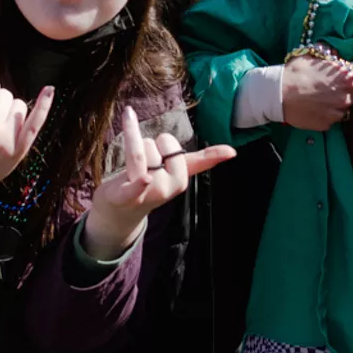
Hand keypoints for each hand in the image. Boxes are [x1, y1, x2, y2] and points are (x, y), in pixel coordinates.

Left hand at [85, 106, 234, 259]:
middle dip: (146, 147)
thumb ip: (203, 160)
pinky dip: (141, 182)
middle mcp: (168, 187)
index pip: (174, 145)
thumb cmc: (149, 183)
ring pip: (140, 150)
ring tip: (128, 169)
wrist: (120, 209)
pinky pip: (137, 183)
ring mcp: (149, 192)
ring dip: (129, 151)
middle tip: (143, 166)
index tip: (170, 154)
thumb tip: (233, 152)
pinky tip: (146, 179)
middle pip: (155, 143)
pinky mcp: (127, 196)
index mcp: (181, 180)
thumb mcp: (176, 171)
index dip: (165, 145)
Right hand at [281, 55, 352, 130]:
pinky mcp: (326, 125)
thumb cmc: (294, 73)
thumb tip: (336, 55)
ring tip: (316, 100)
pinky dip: (323, 116)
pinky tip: (311, 109)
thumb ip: (329, 56)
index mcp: (345, 79)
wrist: (277, 95)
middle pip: (351, 97)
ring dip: (333, 106)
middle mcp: (345, 98)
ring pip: (340, 110)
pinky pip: (329, 120)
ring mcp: (336, 114)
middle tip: (326, 90)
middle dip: (342, 93)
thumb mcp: (312, 57)